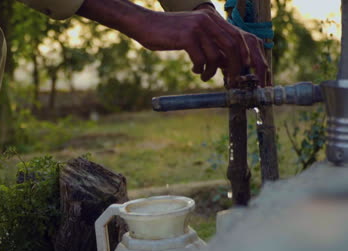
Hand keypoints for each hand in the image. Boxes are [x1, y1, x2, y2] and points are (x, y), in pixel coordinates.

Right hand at [77, 0, 268, 86]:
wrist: (143, 23)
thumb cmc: (167, 33)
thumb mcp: (193, 36)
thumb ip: (210, 44)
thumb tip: (228, 65)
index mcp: (213, 19)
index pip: (242, 37)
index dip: (252, 57)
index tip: (254, 74)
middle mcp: (209, 19)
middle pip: (235, 46)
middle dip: (237, 68)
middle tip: (233, 83)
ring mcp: (198, 27)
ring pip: (218, 55)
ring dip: (214, 71)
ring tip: (205, 75)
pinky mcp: (187, 36)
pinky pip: (202, 59)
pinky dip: (201, 68)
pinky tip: (195, 70)